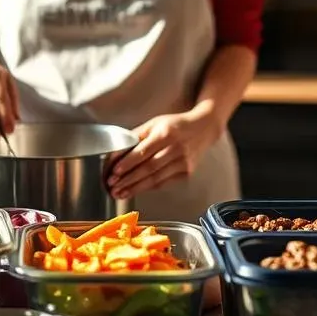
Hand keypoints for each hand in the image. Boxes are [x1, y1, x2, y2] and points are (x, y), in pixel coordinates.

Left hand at [107, 109, 222, 200]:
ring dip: (135, 188)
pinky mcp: (186, 173)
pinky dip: (148, 188)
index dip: (128, 163)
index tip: (114, 171)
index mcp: (166, 133)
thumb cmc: (176, 125)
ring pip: (155, 179)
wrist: (204, 129)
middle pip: (148, 168)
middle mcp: (176, 149)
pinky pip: (163, 183)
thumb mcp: (155, 123)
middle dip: (128, 179)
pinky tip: (135, 190)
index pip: (143, 151)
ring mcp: (183, 163)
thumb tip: (118, 151)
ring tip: (120, 192)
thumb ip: (137, 136)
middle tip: (113, 186)